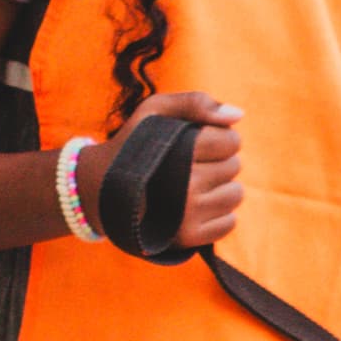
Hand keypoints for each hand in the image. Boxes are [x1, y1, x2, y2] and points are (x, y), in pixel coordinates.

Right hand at [90, 88, 242, 247]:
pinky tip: (195, 206)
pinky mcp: (189, 238)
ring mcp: (187, 215)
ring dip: (221, 187)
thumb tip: (238, 115)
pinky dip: (218, 214)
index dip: (219, 139)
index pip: (231, 141)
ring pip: (235, 194)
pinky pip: (229, 222)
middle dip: (217, 162)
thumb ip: (195, 103)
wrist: (102, 188)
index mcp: (179, 151)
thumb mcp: (155, 110)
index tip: (198, 142)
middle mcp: (185, 185)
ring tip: (193, 184)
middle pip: (234, 166)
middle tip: (188, 164)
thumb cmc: (134, 144)